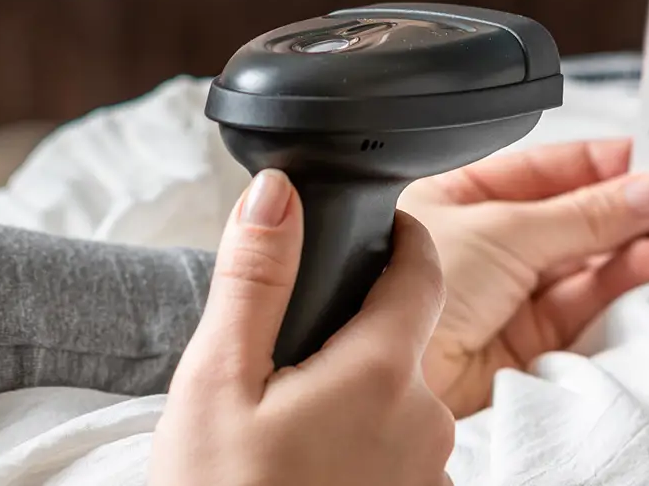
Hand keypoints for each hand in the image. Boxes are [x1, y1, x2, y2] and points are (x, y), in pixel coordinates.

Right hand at [152, 171, 453, 485]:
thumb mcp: (216, 381)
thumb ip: (255, 279)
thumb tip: (279, 192)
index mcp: (383, 370)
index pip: (423, 269)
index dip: (402, 238)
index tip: (381, 229)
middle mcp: (427, 420)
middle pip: (404, 344)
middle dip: (355, 340)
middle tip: (284, 368)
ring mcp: (432, 475)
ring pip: (400, 408)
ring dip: (358, 406)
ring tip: (287, 435)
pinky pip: (400, 461)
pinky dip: (363, 456)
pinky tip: (308, 473)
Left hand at [399, 139, 648, 417]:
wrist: (388, 374)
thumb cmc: (406, 287)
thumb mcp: (505, 231)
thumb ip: (583, 214)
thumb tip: (647, 189)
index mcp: (461, 194)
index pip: (543, 170)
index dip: (599, 163)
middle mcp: (484, 242)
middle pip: (572, 218)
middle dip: (628, 210)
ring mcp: (506, 293)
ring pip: (585, 263)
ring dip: (636, 248)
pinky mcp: (525, 342)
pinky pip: (583, 304)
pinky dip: (620, 284)